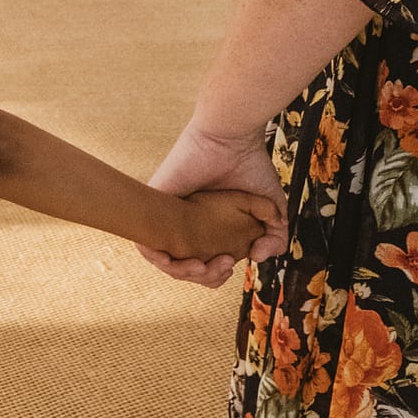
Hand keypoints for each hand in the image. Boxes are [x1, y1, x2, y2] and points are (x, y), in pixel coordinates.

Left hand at [140, 121, 287, 286]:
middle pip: (182, 267)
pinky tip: (181, 262)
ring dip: (184, 272)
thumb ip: (274, 238)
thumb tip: (258, 258)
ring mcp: (167, 215)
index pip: (202, 264)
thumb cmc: (251, 168)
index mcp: (206, 229)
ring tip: (205, 266)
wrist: (231, 140)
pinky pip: (144, 242)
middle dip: (203, 277)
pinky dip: (158, 259)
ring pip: (163, 259)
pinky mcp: (152, 204)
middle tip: (224, 267)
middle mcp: (184, 224)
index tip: (231, 265)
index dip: (215, 275)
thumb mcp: (272, 210)